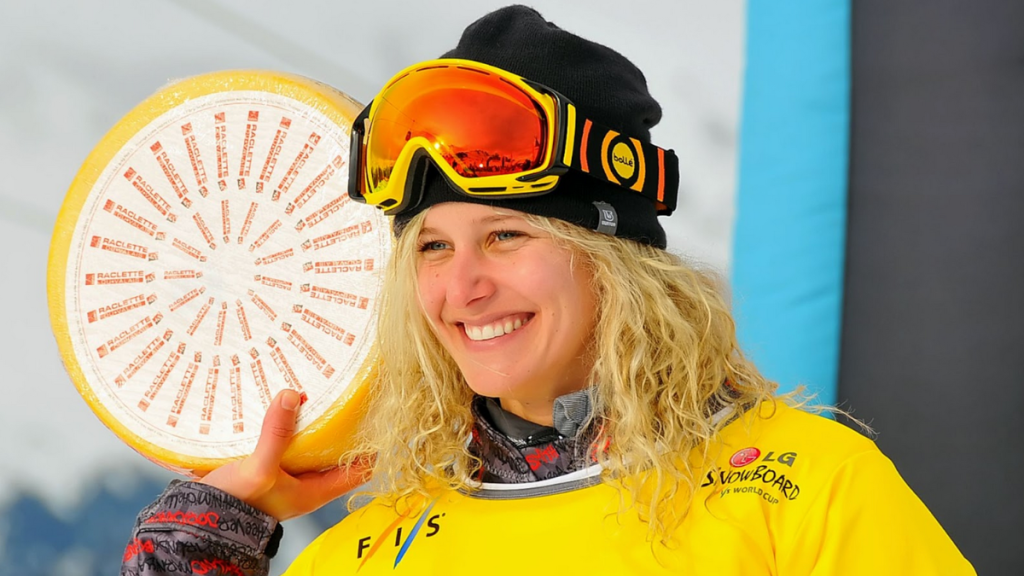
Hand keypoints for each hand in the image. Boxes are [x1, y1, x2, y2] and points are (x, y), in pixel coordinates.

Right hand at [198, 389, 371, 520]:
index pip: (359, 470)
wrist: (200, 517)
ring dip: (313, 424)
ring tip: (316, 394)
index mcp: (315, 491)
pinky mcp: (269, 468)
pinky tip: (284, 407)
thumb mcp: (259, 468)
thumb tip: (292, 396)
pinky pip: (288, 443)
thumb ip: (276, 435)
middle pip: (336, 453)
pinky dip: (289, 427)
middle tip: (344, 395)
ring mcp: (288, 476)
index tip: (374, 416)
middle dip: (341, 427)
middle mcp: (306, 484)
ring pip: (311, 446)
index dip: (370, 446)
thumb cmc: (236, 504)